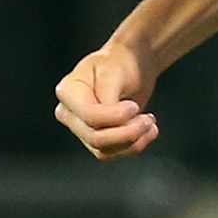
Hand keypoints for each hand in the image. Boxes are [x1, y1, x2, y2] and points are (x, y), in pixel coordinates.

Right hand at [55, 45, 156, 159]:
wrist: (129, 69)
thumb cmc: (119, 64)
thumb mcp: (113, 71)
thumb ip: (108, 94)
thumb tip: (113, 118)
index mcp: (68, 91)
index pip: (89, 116)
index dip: (114, 117)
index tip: (134, 107)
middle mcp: (69, 113)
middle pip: (94, 137)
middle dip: (127, 133)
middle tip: (149, 119)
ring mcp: (80, 128)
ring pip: (103, 150)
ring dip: (132, 141)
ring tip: (149, 123)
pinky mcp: (94, 140)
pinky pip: (111, 154)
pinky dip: (133, 147)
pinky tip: (147, 132)